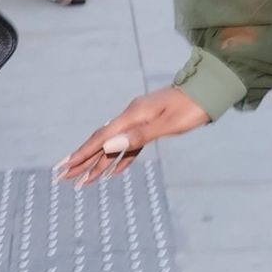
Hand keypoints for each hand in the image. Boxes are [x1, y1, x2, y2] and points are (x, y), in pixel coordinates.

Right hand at [54, 87, 209, 186]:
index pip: (100, 139)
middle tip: (63, 177)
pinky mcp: (149, 125)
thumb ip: (138, 136)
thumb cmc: (191, 108)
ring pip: (113, 145)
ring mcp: (139, 121)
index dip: (81, 154)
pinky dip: (119, 159)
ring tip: (83, 181)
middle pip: (101, 142)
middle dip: (82, 160)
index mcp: (132, 116)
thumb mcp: (167, 124)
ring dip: (98, 163)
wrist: (208, 90)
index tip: (64, 168)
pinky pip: (129, 145)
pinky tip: (113, 172)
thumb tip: (108, 144)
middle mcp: (131, 117)